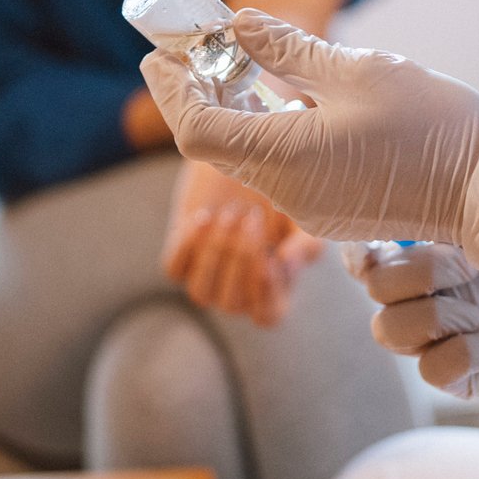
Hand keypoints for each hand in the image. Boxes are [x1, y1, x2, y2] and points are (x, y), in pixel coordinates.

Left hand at [139, 11, 478, 272]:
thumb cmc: (434, 125)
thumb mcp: (357, 69)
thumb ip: (289, 48)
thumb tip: (238, 25)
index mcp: (287, 158)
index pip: (196, 129)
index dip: (171, 90)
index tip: (158, 55)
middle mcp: (288, 194)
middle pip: (219, 144)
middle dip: (203, 94)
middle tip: (201, 48)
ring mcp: (310, 211)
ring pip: (252, 158)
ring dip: (240, 113)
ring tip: (246, 64)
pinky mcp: (332, 214)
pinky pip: (284, 172)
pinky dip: (273, 134)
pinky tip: (293, 99)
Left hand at [162, 163, 320, 325]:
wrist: (248, 163)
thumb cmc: (284, 199)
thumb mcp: (303, 220)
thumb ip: (304, 244)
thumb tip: (287, 262)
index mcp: (271, 293)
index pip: (266, 316)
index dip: (267, 293)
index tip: (272, 258)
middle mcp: (237, 294)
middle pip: (231, 302)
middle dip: (241, 260)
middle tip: (254, 217)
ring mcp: (207, 279)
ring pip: (200, 291)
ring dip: (214, 255)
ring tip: (230, 214)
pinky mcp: (182, 258)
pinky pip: (174, 270)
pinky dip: (187, 246)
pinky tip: (204, 217)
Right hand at [352, 242, 478, 400]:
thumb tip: (456, 180)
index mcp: (446, 242)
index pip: (374, 246)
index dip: (361, 247)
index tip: (379, 245)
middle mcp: (439, 288)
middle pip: (376, 285)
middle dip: (415, 273)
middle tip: (465, 267)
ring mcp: (449, 334)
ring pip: (389, 330)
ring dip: (434, 315)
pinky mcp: (466, 377)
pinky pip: (432, 369)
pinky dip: (463, 354)